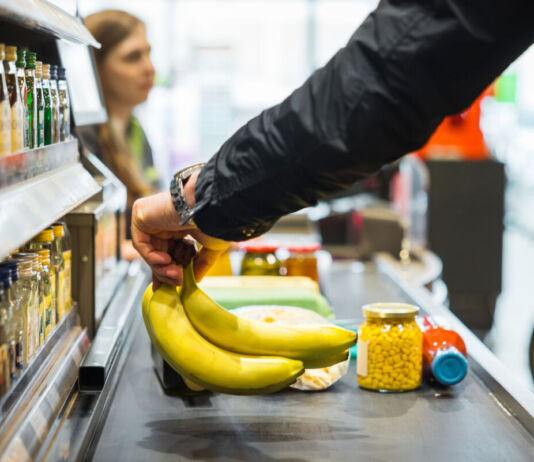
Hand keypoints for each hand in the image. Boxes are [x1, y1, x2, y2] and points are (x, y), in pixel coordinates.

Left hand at [131, 173, 228, 287]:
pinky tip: (166, 261)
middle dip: (165, 272)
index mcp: (178, 226)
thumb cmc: (214, 219)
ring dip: (161, 268)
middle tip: (177, 283)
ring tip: (176, 275)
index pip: (167, 251)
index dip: (167, 270)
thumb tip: (196, 279)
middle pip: (157, 254)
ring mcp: (151, 218)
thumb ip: (202, 262)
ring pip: (149, 252)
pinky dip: (151, 257)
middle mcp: (163, 222)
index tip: (171, 286)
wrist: (208, 205)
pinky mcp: (141, 215)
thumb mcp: (211, 246)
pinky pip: (141, 244)